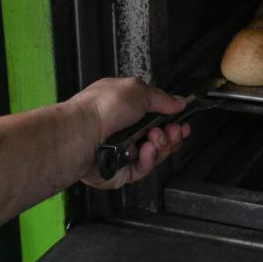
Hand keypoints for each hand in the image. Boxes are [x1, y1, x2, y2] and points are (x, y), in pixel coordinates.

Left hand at [68, 77, 189, 188]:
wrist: (80, 134)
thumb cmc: (101, 108)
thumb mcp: (137, 90)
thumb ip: (162, 98)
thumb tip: (178, 102)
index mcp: (129, 109)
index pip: (159, 118)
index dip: (174, 121)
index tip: (182, 122)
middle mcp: (127, 131)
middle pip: (163, 138)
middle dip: (172, 134)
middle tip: (172, 130)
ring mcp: (124, 151)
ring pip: (157, 154)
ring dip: (161, 145)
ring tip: (153, 138)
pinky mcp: (121, 171)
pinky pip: (144, 169)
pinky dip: (148, 160)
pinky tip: (145, 150)